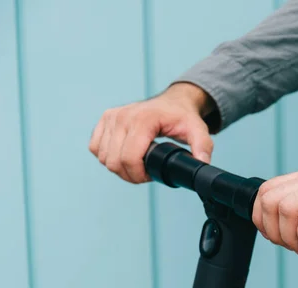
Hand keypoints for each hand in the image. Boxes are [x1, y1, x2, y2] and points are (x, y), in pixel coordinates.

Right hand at [89, 82, 215, 183]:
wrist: (172, 102)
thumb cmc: (183, 117)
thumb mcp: (198, 131)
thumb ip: (202, 147)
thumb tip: (201, 164)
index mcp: (143, 119)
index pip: (129, 158)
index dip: (139, 175)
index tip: (151, 175)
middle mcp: (123, 116)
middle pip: (114, 161)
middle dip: (130, 174)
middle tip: (145, 173)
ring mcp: (112, 116)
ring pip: (103, 157)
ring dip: (118, 167)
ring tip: (137, 164)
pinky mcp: (105, 119)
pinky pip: (95, 147)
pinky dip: (107, 156)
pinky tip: (122, 155)